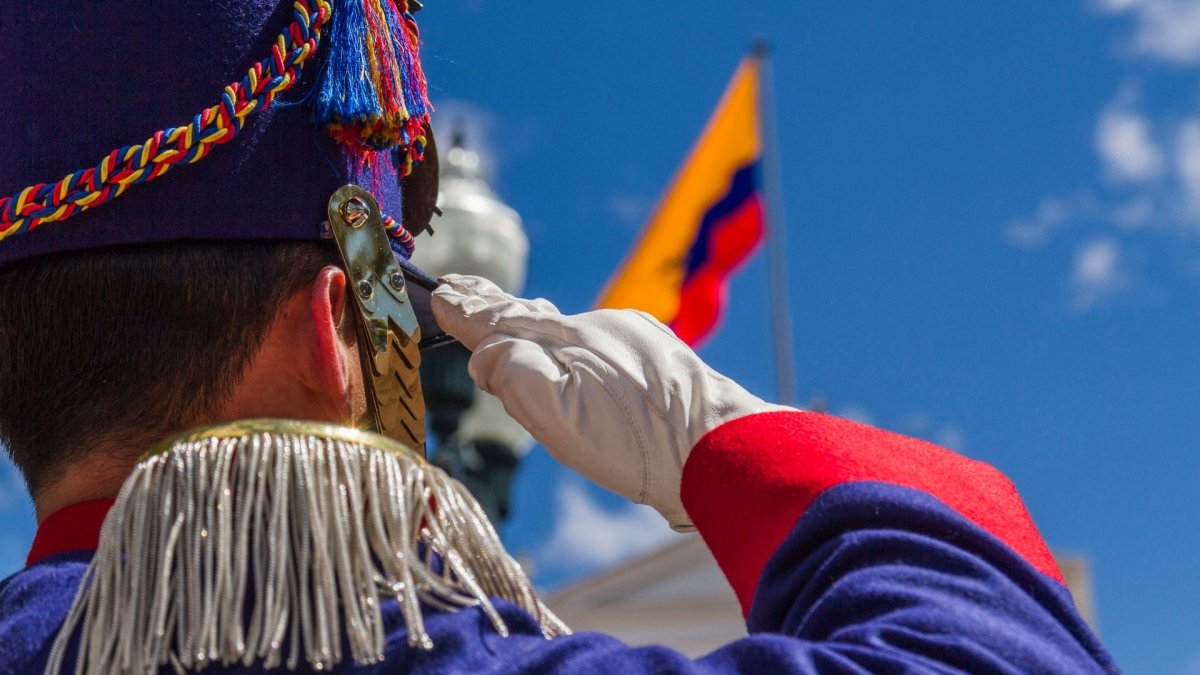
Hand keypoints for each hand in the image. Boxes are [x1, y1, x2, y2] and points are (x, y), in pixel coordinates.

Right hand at [431, 275, 788, 529]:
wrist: (725, 449)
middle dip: (495, 307)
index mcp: (565, 341)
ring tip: (516, 325)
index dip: (467, 310)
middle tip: (463, 289)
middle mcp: (598, 329)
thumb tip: (484, 354)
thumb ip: (513, 375)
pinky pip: (606, 345)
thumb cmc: (638, 441)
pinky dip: (584, 350)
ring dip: (542, 331)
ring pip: (573, 332)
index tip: (441, 291)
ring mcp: (632, 341)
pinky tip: (588, 366)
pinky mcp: (660, 361)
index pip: (501, 320)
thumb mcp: (559, 413)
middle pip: (533, 315)